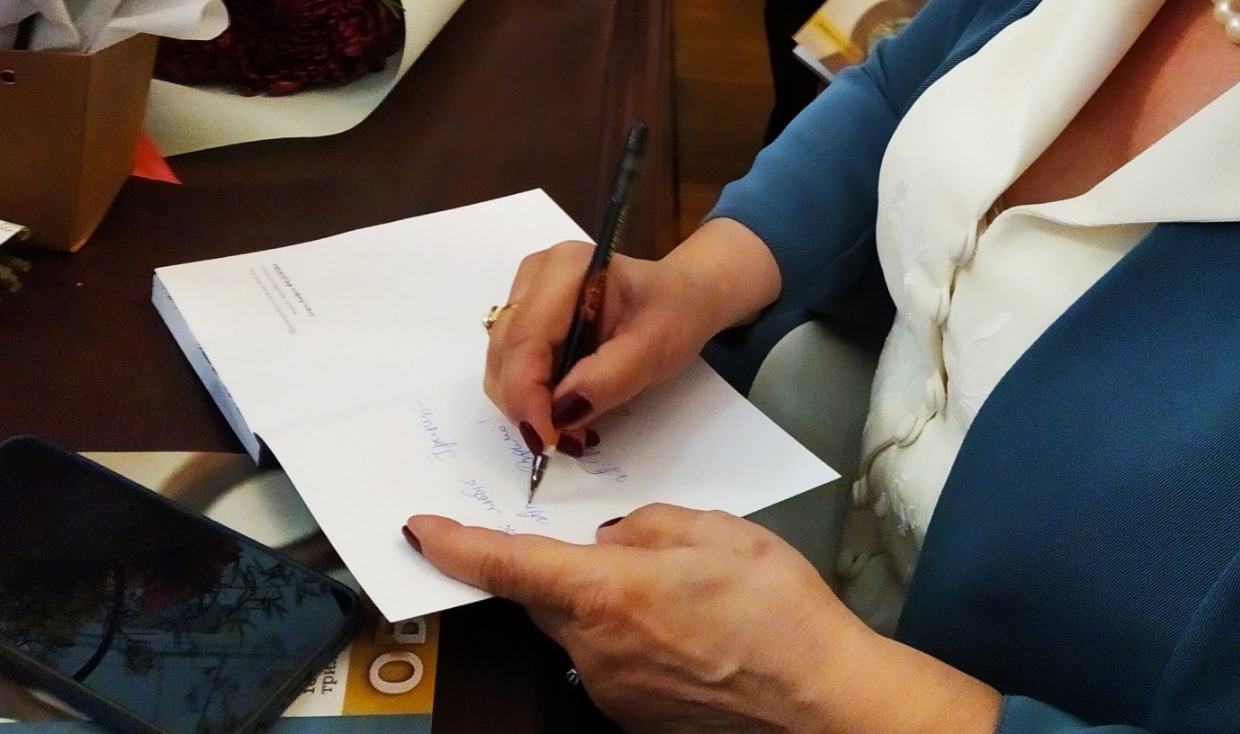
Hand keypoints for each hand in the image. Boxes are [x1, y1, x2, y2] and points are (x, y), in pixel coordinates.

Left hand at [404, 505, 1001, 731]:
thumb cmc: (777, 610)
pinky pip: (610, 664)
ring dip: (602, 604)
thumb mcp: (715, 531)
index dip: (454, 547)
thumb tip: (611, 538)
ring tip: (678, 592)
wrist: (822, 700)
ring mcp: (611, 692)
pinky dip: (629, 639)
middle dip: (553, 568)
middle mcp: (592, 649)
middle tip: (602, 546)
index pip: (505, 565)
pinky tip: (685, 631)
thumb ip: (646, 525)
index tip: (417, 531)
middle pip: (540, 598)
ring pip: (579, 631)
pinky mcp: (635, 718)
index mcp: (604, 593)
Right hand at [483, 219, 780, 450]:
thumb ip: (610, 378)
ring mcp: (525, 295)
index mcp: (567, 268)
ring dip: (528, 404)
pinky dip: (532, 396)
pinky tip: (565, 407)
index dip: (527, 394)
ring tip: (573, 426)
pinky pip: (512, 366)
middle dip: (527, 404)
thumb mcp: (656, 349)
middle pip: (505, 352)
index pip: (526, 338)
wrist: (680, 299)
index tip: (547, 439)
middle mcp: (535, 276)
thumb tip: (560, 412)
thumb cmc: (673, 315)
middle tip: (568, 439)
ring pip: (502, 364)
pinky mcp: (525, 318)